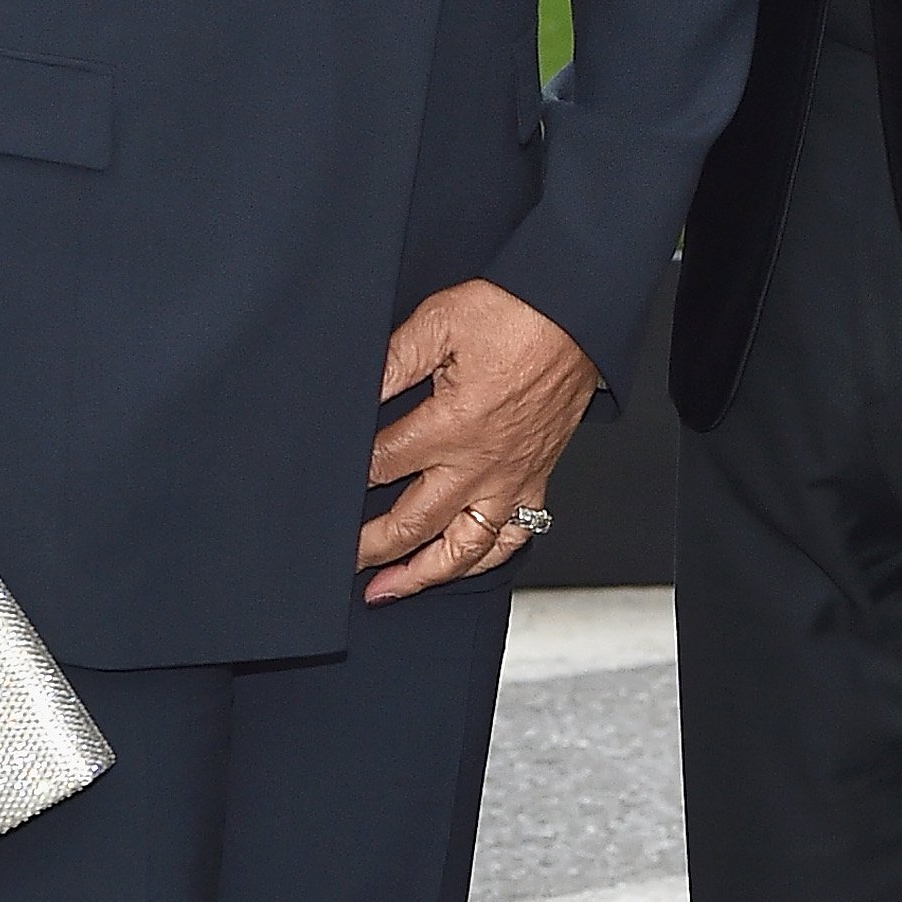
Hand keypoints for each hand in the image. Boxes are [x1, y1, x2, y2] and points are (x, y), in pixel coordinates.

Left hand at [357, 280, 597, 604]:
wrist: (577, 313)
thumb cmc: (517, 312)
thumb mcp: (440, 320)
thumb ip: (393, 359)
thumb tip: (354, 388)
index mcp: (451, 425)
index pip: (382, 465)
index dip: (348, 476)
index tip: (324, 487)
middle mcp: (481, 464)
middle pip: (413, 524)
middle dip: (369, 547)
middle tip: (340, 559)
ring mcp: (512, 478)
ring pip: (463, 550)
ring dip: (422, 575)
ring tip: (388, 589)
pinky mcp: (537, 477)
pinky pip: (514, 537)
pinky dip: (485, 559)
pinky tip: (463, 564)